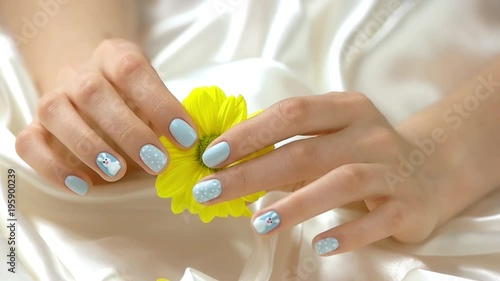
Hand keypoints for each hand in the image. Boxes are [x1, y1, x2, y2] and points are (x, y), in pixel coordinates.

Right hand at [16, 39, 197, 194]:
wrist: (89, 92)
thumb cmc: (131, 101)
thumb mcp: (152, 100)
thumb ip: (167, 117)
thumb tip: (193, 145)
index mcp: (114, 58)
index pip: (133, 70)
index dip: (160, 104)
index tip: (186, 137)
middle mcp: (78, 74)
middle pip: (94, 92)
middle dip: (129, 131)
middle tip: (158, 162)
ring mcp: (52, 99)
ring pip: (56, 112)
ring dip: (89, 145)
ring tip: (118, 172)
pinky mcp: (33, 128)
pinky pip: (29, 144)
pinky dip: (54, 167)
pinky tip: (83, 185)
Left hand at [192, 92, 440, 254]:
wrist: (431, 169)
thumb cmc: (364, 153)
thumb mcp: (330, 139)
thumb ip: (287, 148)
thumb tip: (228, 166)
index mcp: (346, 109)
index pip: (292, 112)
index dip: (250, 132)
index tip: (212, 155)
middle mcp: (370, 134)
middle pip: (305, 151)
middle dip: (252, 172)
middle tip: (211, 191)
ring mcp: (391, 170)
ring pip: (340, 182)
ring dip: (295, 204)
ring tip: (258, 223)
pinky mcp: (408, 206)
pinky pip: (375, 221)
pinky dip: (346, 234)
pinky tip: (319, 246)